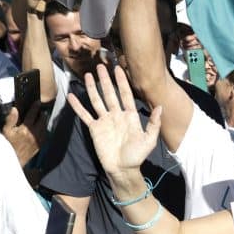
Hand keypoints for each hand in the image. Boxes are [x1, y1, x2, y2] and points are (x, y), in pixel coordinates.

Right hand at [3, 101, 46, 165]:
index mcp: (26, 129)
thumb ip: (11, 119)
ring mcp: (39, 140)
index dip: (35, 107)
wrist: (14, 159)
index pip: (33, 114)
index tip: (37, 102)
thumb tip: (15, 109)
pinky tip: (38, 130)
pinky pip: (45, 134)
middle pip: (42, 120)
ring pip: (45, 127)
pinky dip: (42, 130)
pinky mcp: (40, 145)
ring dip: (42, 122)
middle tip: (37, 112)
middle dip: (41, 114)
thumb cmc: (8, 146)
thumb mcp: (6, 131)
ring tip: (37, 120)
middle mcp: (34, 134)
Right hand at [67, 65, 162, 180]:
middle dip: (106, 80)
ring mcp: (105, 121)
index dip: (122, 82)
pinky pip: (85, 115)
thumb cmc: (137, 156)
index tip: (119, 69)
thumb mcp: (149, 140)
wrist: (123, 169)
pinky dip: (78, 106)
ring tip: (89, 75)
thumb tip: (160, 107)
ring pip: (97, 100)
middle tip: (101, 65)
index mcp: (130, 116)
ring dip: (93, 88)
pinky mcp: (95, 129)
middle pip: (110, 94)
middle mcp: (116, 115)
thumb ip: (154, 123)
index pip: (125, 95)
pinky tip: (72, 96)